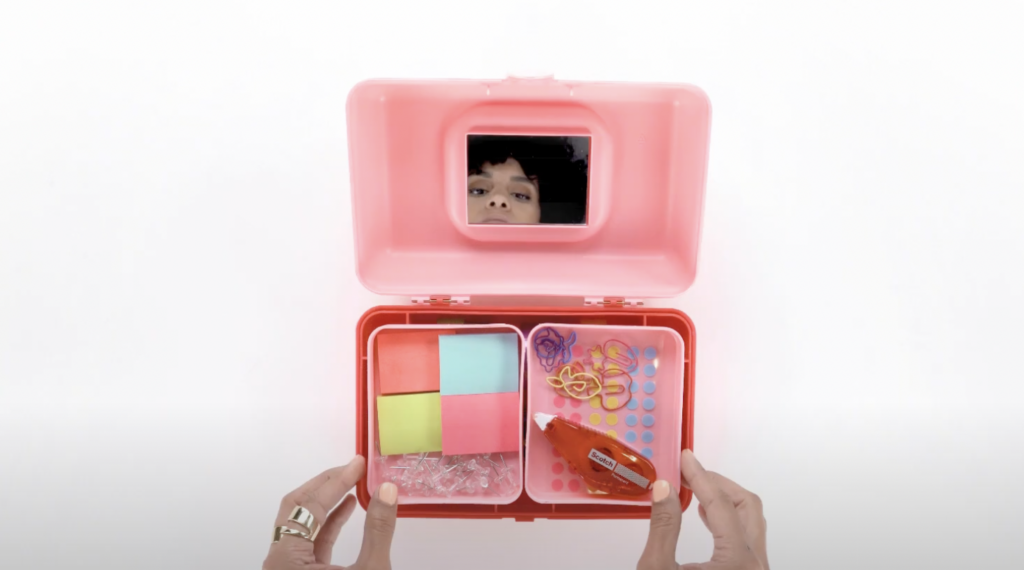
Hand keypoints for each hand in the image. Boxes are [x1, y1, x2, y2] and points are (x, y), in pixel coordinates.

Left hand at [263, 456, 398, 569]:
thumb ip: (378, 530)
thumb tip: (387, 490)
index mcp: (287, 559)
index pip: (309, 507)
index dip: (336, 482)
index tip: (358, 464)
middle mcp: (281, 560)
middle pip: (297, 508)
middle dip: (326, 485)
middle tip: (353, 469)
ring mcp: (289, 567)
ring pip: (303, 522)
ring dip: (329, 501)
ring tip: (354, 482)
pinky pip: (311, 539)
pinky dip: (330, 521)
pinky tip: (349, 506)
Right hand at [638, 450, 768, 569]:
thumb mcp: (657, 569)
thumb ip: (663, 527)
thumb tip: (665, 488)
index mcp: (737, 561)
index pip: (720, 505)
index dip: (700, 477)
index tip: (685, 458)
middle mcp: (754, 564)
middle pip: (747, 506)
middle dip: (718, 484)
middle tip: (689, 474)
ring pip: (751, 520)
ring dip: (724, 500)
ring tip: (695, 489)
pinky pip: (747, 537)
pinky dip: (729, 518)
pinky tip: (706, 514)